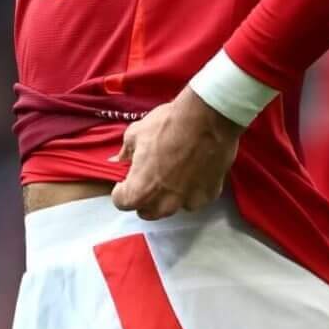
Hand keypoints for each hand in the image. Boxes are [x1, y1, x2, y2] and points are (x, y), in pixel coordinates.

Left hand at [110, 88, 244, 219]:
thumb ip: (126, 152)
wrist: (207, 117)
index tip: (125, 179)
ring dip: (167, 196)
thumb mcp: (136, 132)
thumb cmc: (167, 124)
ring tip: (172, 175)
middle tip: (147, 178)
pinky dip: (191, 190)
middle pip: (147, 211)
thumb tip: (119, 160)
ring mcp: (188, 202)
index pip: (122, 202)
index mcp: (140, 189)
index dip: (121, 190)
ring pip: (172, 207)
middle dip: (143, 198)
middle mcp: (163, 203)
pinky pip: (194, 199)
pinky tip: (193, 172)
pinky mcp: (208, 196)